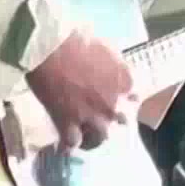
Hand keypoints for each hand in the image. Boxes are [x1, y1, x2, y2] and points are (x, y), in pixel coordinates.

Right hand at [25, 29, 134, 149]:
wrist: (50, 48)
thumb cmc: (77, 39)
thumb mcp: (107, 48)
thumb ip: (116, 65)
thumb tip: (115, 72)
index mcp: (125, 82)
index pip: (133, 98)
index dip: (124, 99)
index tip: (117, 99)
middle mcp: (113, 103)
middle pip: (120, 121)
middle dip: (111, 119)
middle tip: (100, 119)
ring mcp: (92, 117)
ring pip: (99, 137)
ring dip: (93, 138)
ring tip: (85, 139)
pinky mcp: (68, 124)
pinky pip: (73, 142)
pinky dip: (68, 145)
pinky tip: (64, 146)